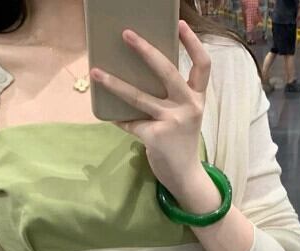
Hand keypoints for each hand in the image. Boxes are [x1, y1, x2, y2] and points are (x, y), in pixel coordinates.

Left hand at [88, 20, 210, 199]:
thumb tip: (140, 76)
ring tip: (96, 73)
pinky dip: (118, 119)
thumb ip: (174, 98)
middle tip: (126, 34)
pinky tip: (108, 115)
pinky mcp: (155, 137)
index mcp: (197, 99)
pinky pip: (130, 123)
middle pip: (167, 71)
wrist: (185, 176)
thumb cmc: (181, 143)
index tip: (180, 24)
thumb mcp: (186, 117)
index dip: (193, 44)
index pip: (203, 66)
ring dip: (114, 84)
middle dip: (145, 50)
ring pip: (138, 97)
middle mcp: (188, 107)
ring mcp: (172, 122)